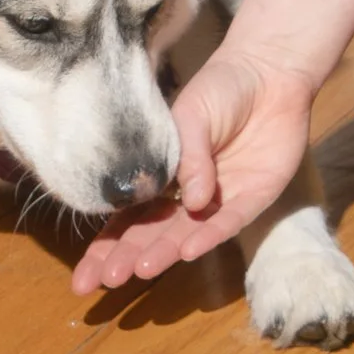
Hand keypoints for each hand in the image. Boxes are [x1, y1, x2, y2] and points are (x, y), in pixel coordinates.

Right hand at [68, 41, 317, 294]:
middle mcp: (187, 196)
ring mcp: (219, 200)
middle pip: (152, 233)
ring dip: (164, 253)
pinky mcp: (253, 198)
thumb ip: (186, 156)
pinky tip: (188, 251)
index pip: (128, 218)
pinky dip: (210, 236)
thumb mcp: (189, 116)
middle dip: (128, 257)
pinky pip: (229, 222)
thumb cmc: (221, 90)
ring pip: (186, 234)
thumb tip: (192, 201)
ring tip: (140, 270)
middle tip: (108, 279)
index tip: (85, 275)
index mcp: (162, 177)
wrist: (269, 73)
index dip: (107, 246)